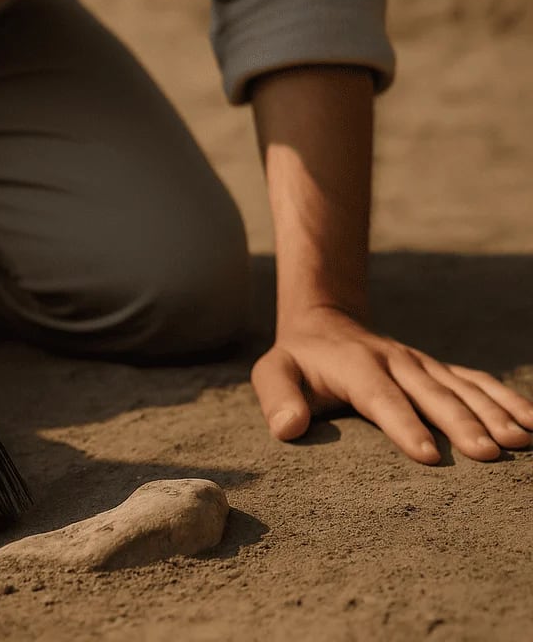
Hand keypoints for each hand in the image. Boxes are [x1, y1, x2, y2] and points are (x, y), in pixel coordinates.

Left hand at [251, 306, 532, 463]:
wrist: (323, 324)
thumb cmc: (297, 361)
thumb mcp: (272, 373)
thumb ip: (277, 398)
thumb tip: (287, 428)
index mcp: (357, 366)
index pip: (382, 398)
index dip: (404, 424)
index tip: (427, 454)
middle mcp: (396, 361)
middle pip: (433, 394)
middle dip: (462, 424)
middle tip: (489, 454)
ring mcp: (422, 364)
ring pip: (463, 387)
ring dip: (494, 412)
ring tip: (521, 440)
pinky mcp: (438, 369)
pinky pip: (477, 381)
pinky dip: (506, 398)